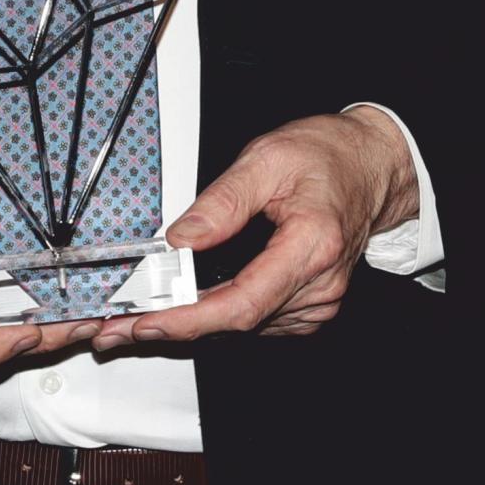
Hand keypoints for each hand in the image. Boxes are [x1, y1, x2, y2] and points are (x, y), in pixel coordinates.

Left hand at [92, 109, 417, 348]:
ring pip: (243, 328)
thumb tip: (180, 239)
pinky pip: (256, 321)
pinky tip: (185, 307)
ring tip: (140, 316)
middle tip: (116, 329)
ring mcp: (318, 302)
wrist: (368, 165)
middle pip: (236, 323)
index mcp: (311, 246)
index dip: (190, 320)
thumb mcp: (267, 158)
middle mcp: (319, 286)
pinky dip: (217, 317)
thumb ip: (221, 201)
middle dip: (173, 327)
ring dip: (190, 325)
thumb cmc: (327, 156)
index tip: (148, 322)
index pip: (242, 302)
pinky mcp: (310, 307)